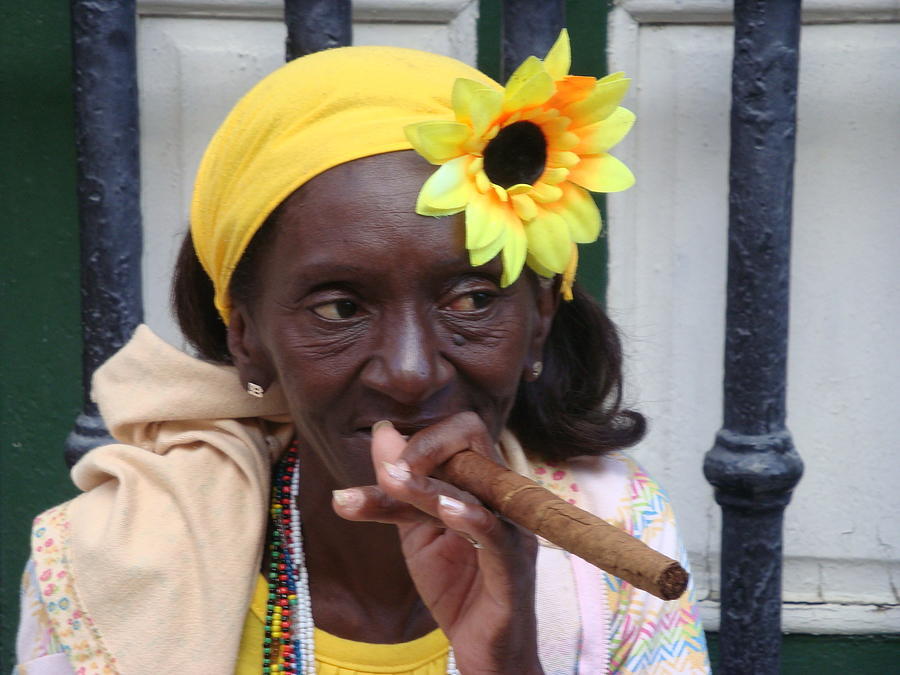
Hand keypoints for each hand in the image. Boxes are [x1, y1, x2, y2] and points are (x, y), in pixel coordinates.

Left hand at [332, 412, 542, 673]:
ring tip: (389, 480)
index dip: (423, 438)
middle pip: (473, 441)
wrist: (483, 653)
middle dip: (425, 447)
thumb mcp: (417, 532)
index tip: (385, 458)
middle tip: (387, 469)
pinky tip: (444, 511)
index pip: (461, 432)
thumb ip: (399, 490)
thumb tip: (383, 433)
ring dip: (427, 484)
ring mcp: (512, 530)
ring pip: (473, 487)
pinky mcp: (514, 569)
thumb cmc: (457, 588)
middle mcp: (502, 498)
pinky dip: (470, 517)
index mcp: (483, 485)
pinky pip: (496, 534)